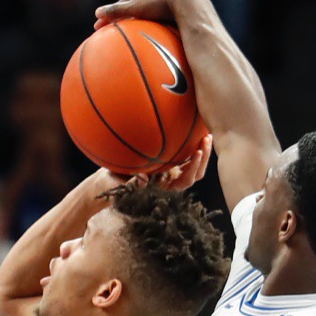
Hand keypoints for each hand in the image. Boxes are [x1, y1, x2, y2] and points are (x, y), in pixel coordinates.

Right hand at [86, 133, 212, 195]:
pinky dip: (192, 144)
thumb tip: (143, 179)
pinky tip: (196, 128)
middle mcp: (171, 180)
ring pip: (194, 164)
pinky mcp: (171, 163)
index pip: (184, 181)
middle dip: (204, 157)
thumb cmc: (114, 182)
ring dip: (202, 150)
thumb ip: (132, 182)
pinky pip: (187, 155)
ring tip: (206, 133)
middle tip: (205, 139)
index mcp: (164, 187)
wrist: (109, 181)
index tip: (197, 153)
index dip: (192, 169)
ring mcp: (172, 172)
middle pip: (195, 173)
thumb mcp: (120, 181)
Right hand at [94, 0, 201, 29]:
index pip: (119, 5)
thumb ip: (117, 10)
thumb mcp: (136, 7)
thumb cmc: (160, 4)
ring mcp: (166, 3)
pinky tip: (153, 42)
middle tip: (112, 32)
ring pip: (148, 16)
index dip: (108, 15)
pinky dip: (153, 30)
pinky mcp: (177, 13)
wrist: (190, 3)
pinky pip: (161, 23)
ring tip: (131, 37)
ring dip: (138, 25)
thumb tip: (96, 13)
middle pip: (133, 9)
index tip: (98, 27)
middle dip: (122, 19)